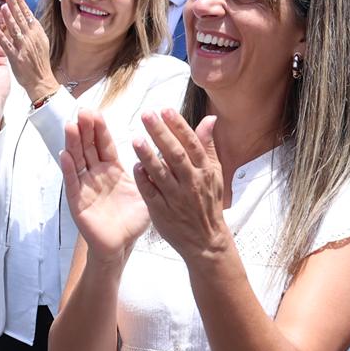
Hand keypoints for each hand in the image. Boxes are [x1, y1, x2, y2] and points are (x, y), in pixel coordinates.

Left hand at [0, 0, 58, 101]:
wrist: (41, 80)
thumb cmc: (40, 62)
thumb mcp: (41, 42)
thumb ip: (34, 30)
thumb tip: (28, 16)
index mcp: (37, 34)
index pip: (28, 15)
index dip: (21, 3)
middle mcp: (31, 39)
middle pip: (21, 19)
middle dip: (14, 5)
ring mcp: (24, 48)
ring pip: (15, 30)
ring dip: (9, 18)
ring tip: (3, 6)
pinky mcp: (16, 58)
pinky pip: (7, 46)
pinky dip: (2, 37)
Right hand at [59, 110, 148, 260]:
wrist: (121, 245)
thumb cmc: (132, 219)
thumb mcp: (148, 191)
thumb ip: (155, 172)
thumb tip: (169, 152)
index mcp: (113, 169)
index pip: (104, 144)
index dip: (100, 128)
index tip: (96, 111)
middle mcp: (96, 174)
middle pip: (89, 147)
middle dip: (85, 129)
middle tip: (83, 111)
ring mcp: (85, 187)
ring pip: (78, 161)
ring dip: (73, 144)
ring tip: (71, 126)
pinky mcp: (78, 202)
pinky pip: (72, 183)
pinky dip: (68, 170)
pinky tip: (65, 155)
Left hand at [133, 109, 228, 261]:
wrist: (206, 240)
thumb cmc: (208, 203)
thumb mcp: (214, 174)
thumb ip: (207, 146)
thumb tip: (209, 119)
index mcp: (205, 171)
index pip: (191, 144)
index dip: (178, 126)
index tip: (165, 110)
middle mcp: (191, 183)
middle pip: (175, 154)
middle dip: (160, 134)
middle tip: (146, 115)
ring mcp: (176, 198)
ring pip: (161, 173)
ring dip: (148, 155)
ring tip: (136, 138)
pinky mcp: (162, 212)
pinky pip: (151, 193)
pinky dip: (144, 180)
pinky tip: (135, 166)